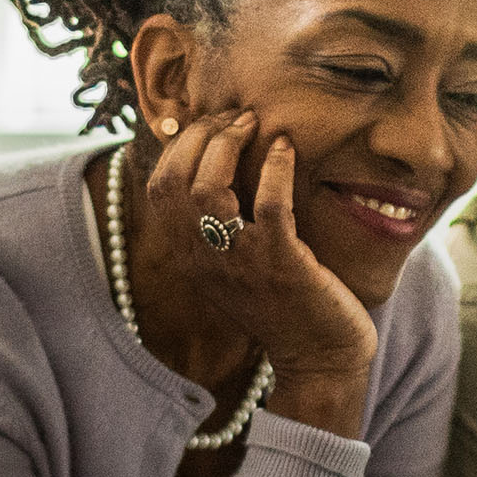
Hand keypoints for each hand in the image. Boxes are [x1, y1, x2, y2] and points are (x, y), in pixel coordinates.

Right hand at [133, 112, 376, 431]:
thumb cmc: (281, 302)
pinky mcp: (282, 265)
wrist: (318, 357)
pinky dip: (276, 168)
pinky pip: (270, 205)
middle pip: (177, 180)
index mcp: (189, 256)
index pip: (158, 187)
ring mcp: (241, 262)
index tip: (211, 125)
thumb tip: (213, 161)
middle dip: (203, 134)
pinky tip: (286, 148)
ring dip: (230, 144)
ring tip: (254, 125)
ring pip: (210, 189)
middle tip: (237, 118)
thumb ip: (216, 224)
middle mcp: (204, 259)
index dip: (180, 144)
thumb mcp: (233, 264)